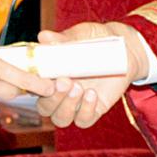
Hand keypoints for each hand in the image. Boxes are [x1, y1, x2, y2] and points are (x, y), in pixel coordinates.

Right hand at [34, 21, 148, 127]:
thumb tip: (44, 37)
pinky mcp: (94, 109)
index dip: (33, 86)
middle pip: (45, 108)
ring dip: (66, 107)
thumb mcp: (81, 35)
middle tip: (65, 81)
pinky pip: (84, 121)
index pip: (33, 87)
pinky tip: (92, 94)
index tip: (43, 76)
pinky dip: (86, 111)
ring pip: (61, 119)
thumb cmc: (97, 38)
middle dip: (52, 98)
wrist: (124, 47)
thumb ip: (64, 38)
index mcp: (50, 74)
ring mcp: (77, 102)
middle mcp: (60, 92)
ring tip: (79, 88)